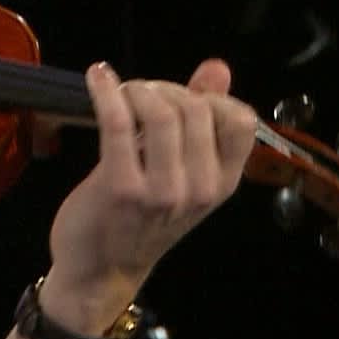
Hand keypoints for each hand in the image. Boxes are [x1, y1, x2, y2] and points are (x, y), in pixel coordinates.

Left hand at [46, 59, 258, 307]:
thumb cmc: (138, 218)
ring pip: (162, 112)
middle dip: (164, 88)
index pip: (242, 120)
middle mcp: (200, 189)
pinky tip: (97, 77)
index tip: (181, 96)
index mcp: (223, 183)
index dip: (211, 96)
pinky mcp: (121, 188)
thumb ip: (202, 120)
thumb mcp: (182, 174)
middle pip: (197, 108)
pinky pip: (117, 122)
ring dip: (137, 89)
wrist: (100, 270)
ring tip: (120, 92)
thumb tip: (218, 67)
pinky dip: (106, 92)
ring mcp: (162, 191)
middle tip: (139, 94)